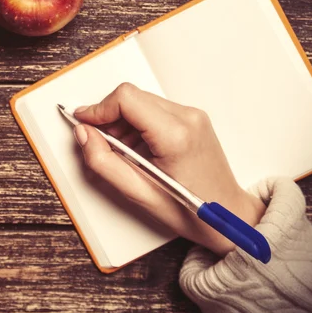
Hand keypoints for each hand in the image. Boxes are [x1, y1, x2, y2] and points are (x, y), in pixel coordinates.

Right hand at [73, 83, 265, 255]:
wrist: (228, 215)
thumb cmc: (189, 211)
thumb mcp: (138, 193)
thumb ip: (103, 161)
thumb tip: (83, 133)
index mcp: (175, 135)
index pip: (126, 98)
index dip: (98, 108)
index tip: (83, 122)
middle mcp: (187, 117)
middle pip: (132, 97)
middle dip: (109, 116)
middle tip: (99, 142)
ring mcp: (193, 115)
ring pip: (142, 101)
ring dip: (123, 121)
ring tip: (122, 152)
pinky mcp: (193, 118)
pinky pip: (155, 109)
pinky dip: (138, 123)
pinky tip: (138, 149)